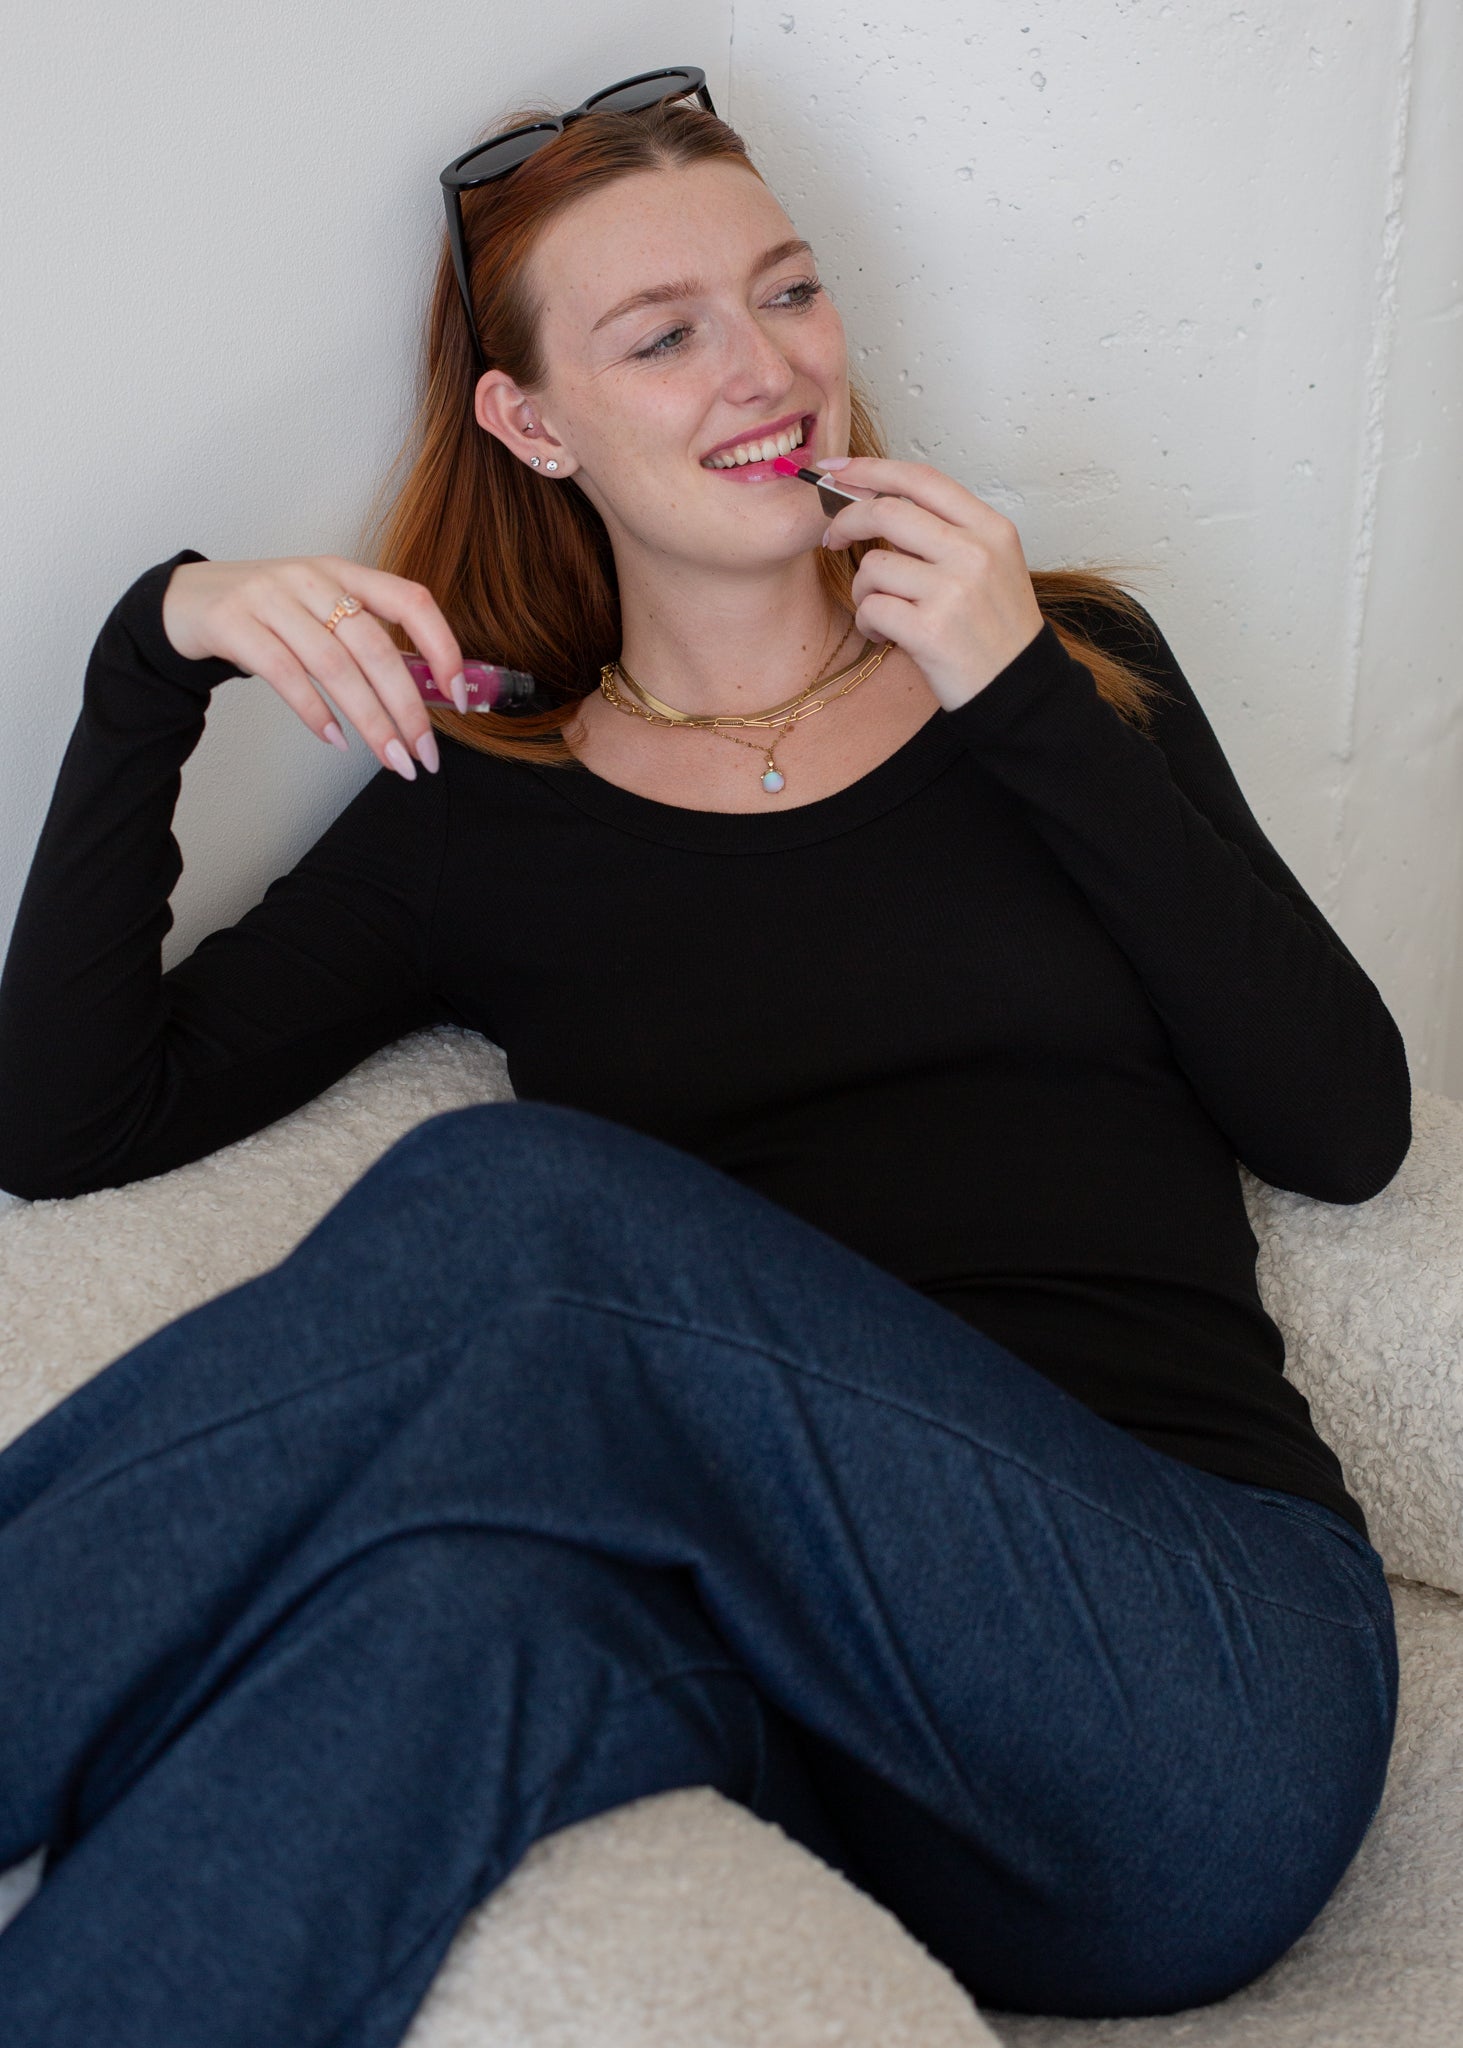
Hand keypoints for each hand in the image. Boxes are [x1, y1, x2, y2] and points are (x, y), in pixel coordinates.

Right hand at [160, 556, 465, 780]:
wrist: (187, 601)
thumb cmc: (268, 615)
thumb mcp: (321, 613)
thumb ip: (365, 643)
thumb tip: (423, 698)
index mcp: (345, 573)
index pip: (411, 600)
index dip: (442, 647)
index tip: (458, 696)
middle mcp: (313, 579)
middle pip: (375, 646)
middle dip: (407, 707)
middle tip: (424, 754)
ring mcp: (270, 597)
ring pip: (334, 666)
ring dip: (370, 721)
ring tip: (391, 759)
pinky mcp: (234, 622)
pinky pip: (284, 673)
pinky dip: (314, 711)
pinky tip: (335, 740)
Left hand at [816, 458, 1045, 710]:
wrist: (1018, 687)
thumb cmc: (995, 626)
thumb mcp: (990, 564)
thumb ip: (944, 532)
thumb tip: (875, 503)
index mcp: (990, 528)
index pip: (922, 480)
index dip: (871, 470)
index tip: (836, 472)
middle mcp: (975, 552)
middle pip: (886, 511)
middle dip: (846, 521)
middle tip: (832, 538)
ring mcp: (954, 591)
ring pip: (873, 565)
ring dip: (862, 590)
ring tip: (880, 611)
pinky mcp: (931, 631)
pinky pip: (871, 608)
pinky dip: (868, 623)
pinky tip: (885, 635)